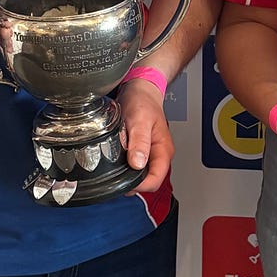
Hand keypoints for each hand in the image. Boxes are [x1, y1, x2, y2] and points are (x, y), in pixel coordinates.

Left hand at [118, 78, 173, 194]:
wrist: (140, 90)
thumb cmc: (142, 101)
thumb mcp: (139, 120)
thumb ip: (139, 142)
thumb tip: (137, 164)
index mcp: (163, 151)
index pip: (155, 180)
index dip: (139, 186)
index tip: (123, 182)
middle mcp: (158, 155)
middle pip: (147, 181)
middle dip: (131, 183)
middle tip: (113, 175)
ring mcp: (150, 154)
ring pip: (139, 176)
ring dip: (126, 175)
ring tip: (113, 166)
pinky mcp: (141, 151)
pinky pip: (133, 167)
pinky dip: (123, 167)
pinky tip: (115, 160)